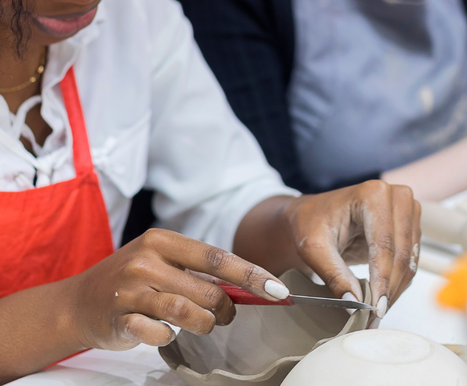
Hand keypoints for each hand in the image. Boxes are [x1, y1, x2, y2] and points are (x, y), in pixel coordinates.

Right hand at [66, 229, 289, 350]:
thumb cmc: (133, 279)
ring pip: (188, 312)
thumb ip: (199, 271)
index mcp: (163, 240)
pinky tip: (166, 332)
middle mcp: (146, 260)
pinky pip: (160, 333)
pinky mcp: (120, 318)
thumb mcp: (163, 262)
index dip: (250, 274)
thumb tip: (248, 285)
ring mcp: (131, 289)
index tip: (276, 289)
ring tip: (204, 323)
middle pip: (207, 289)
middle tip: (227, 315)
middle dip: (226, 308)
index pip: (217, 256)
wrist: (78, 301)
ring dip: (204, 323)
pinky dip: (170, 337)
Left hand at [281, 181, 420, 321]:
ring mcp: (406, 208)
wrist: (313, 214)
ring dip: (396, 287)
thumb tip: (355, 303)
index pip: (384, 244)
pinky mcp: (409, 223)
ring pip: (410, 258)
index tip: (375, 308)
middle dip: (390, 287)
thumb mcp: (313, 249)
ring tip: (378, 310)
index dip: (382, 279)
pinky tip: (384, 296)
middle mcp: (395, 196)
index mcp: (372, 194)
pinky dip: (399, 280)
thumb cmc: (311, 223)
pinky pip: (411, 258)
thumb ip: (334, 275)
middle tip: (376, 315)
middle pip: (401, 252)